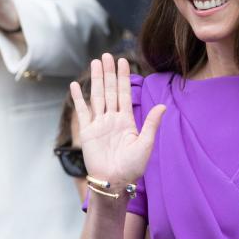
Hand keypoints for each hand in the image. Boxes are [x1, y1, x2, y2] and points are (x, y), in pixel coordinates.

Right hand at [70, 53, 165, 186]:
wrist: (114, 182)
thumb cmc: (132, 167)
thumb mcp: (146, 144)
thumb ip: (151, 124)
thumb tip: (163, 105)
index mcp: (127, 121)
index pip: (125, 94)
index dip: (124, 77)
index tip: (123, 61)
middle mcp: (112, 120)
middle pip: (110, 90)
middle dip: (109, 73)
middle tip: (107, 55)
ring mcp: (99, 124)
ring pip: (97, 96)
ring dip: (96, 80)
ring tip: (95, 63)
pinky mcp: (87, 132)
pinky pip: (82, 111)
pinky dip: (78, 98)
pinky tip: (76, 85)